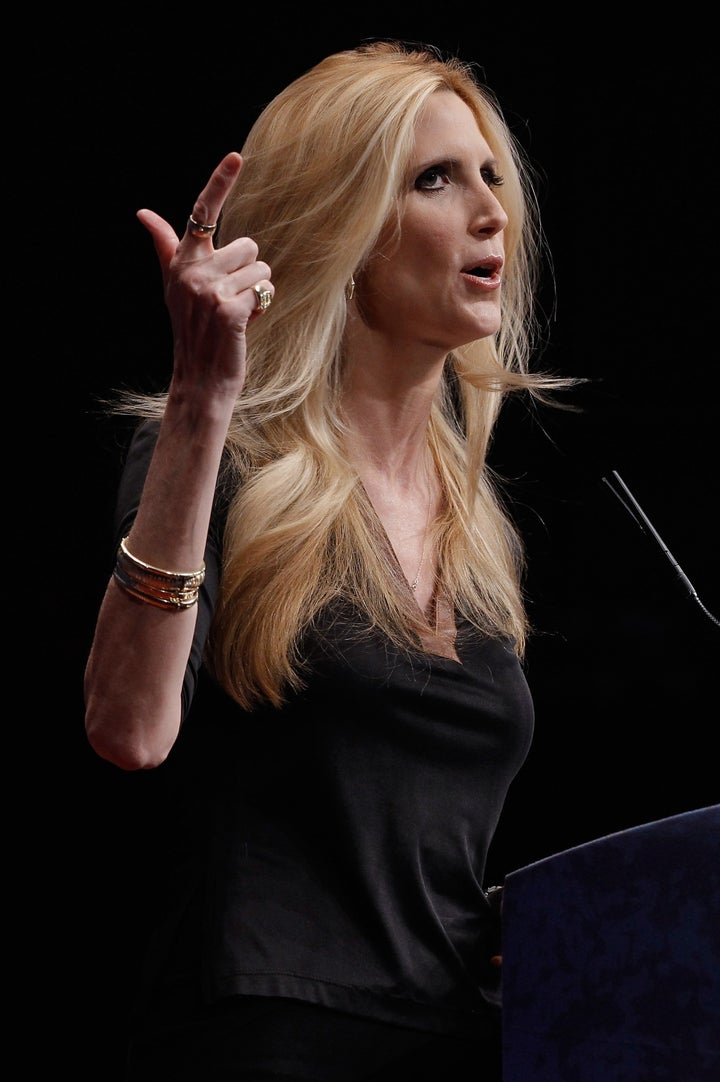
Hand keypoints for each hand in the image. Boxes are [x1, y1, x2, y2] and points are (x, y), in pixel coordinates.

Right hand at [136, 151, 273, 393]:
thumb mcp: (174, 285)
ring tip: (236, 314)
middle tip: (229, 301)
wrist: (200, 377)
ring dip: (257, 293)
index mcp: (182, 261)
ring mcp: (209, 291)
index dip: (220, 181)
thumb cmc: (193, 330)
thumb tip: (143, 212)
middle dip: (248, 274)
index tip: (237, 156)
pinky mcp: (228, 311)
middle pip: (249, 246)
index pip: (202, 212)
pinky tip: (242, 326)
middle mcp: (192, 271)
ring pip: (261, 269)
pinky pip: (264, 292)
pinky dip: (261, 309)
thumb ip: (165, 246)